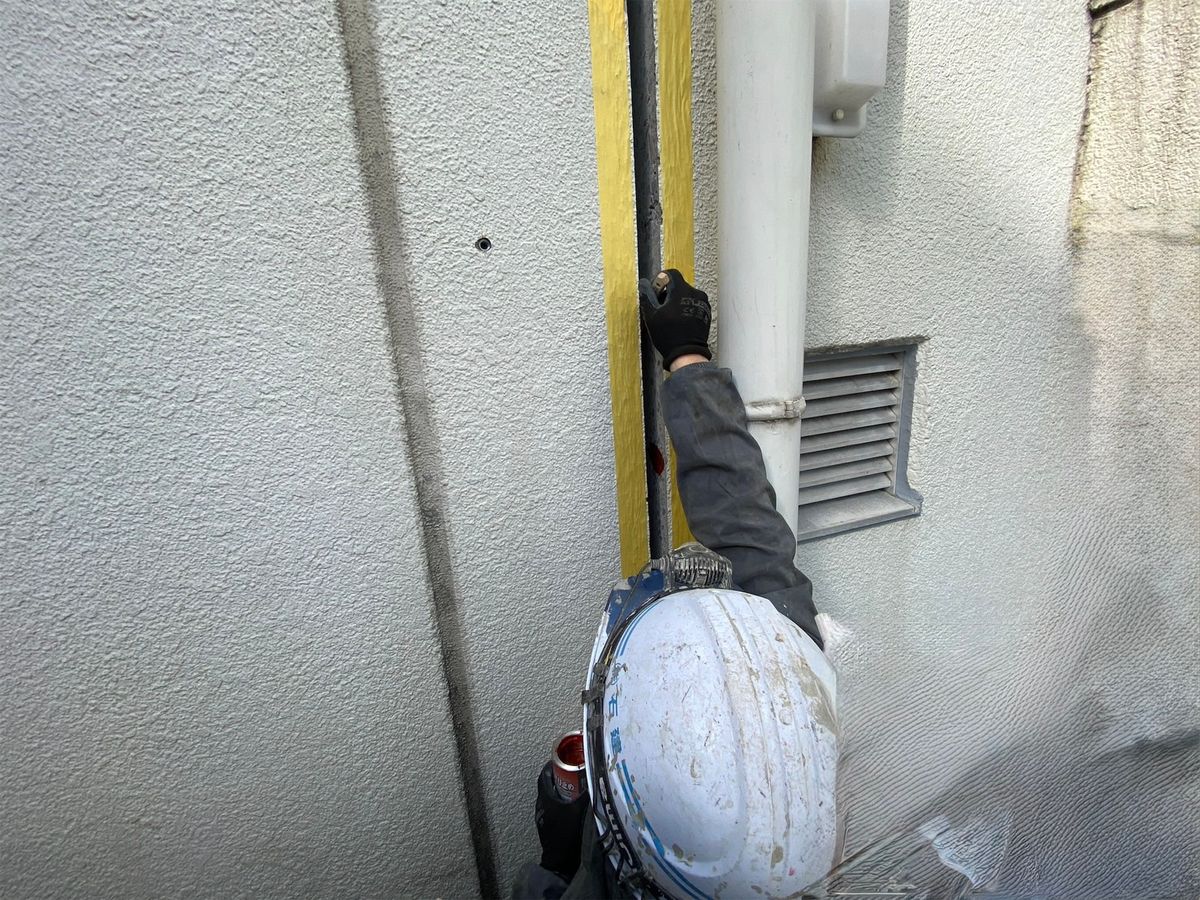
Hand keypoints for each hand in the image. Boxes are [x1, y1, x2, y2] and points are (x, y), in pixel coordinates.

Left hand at [534, 761, 585, 878]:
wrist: (561, 862)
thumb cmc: (566, 835)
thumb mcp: (579, 810)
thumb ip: (588, 793)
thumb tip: (598, 777)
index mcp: (545, 798)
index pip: (544, 775)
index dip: (552, 765)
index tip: (564, 759)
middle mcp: (542, 806)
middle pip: (550, 785)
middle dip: (562, 777)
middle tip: (576, 771)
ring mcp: (546, 818)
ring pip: (554, 798)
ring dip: (564, 791)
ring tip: (579, 787)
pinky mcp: (551, 828)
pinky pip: (557, 810)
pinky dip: (565, 805)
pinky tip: (577, 807)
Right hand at [639, 269, 711, 370]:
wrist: (687, 352)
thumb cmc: (668, 335)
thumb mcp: (651, 315)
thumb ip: (647, 296)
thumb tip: (644, 284)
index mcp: (681, 290)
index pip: (671, 273)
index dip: (660, 280)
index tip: (656, 292)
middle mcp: (695, 292)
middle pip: (679, 285)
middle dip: (668, 293)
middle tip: (661, 308)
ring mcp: (703, 303)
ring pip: (687, 295)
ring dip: (678, 301)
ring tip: (671, 317)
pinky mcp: (706, 313)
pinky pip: (694, 304)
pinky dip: (686, 309)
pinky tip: (680, 322)